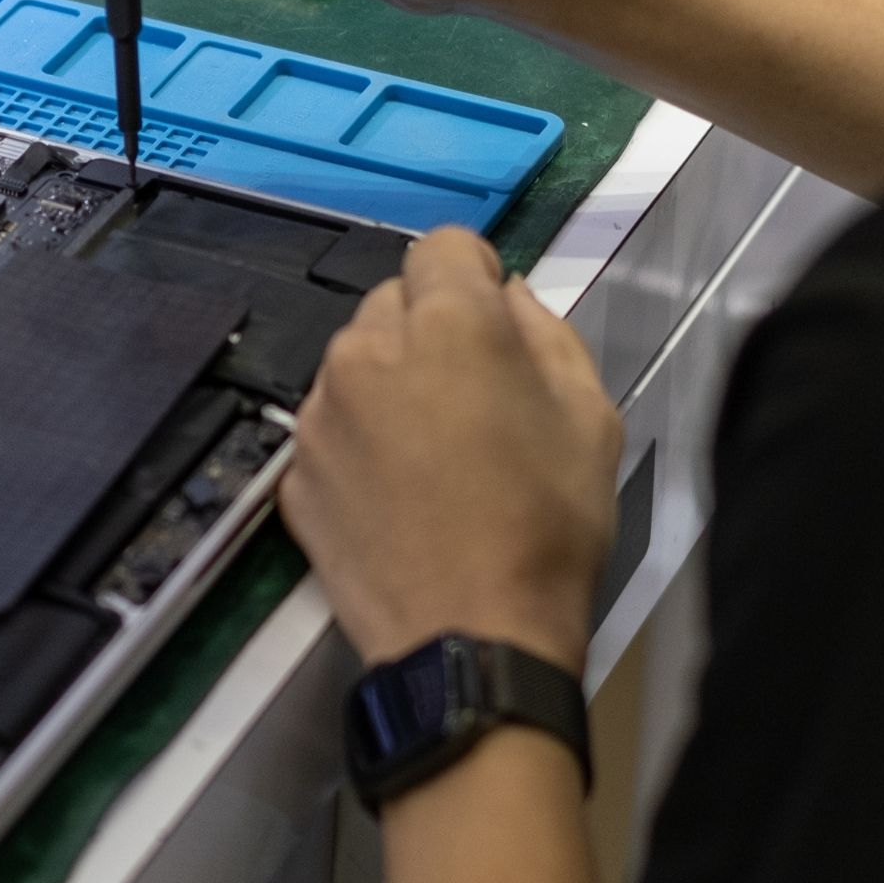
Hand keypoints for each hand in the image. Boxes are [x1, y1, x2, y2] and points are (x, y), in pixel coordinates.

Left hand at [282, 229, 619, 673]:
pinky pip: (329, 425)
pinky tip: (398, 492)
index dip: (474, 273)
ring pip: (355, 362)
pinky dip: (358, 440)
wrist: (471, 636)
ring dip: (390, 382)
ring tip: (436, 453)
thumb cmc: (546, 527)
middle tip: (473, 397)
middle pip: (394, 301)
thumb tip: (509, 297)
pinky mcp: (293, 468)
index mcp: (448, 323)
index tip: (493, 317)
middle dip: (430, 329)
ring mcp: (320, 411)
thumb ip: (546, 334)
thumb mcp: (590, 418)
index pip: (445, 245)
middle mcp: (366, 349)